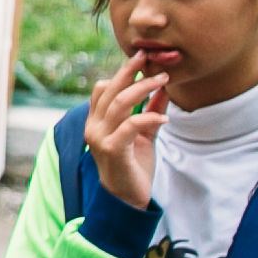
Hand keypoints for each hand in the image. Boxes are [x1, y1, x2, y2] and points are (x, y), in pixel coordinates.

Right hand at [84, 65, 169, 209]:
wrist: (127, 198)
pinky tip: (164, 118)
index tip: (143, 60)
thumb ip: (150, 112)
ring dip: (144, 89)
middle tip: (151, 59)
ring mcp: (100, 138)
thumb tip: (164, 89)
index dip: (122, 73)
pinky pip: (131, 125)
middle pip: (111, 90)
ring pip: (120, 103)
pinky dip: (148, 117)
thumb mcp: (144, 135)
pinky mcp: (112, 150)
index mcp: (96, 122)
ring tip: (163, 82)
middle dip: (132, 72)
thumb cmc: (133, 166)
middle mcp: (93, 127)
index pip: (103, 89)